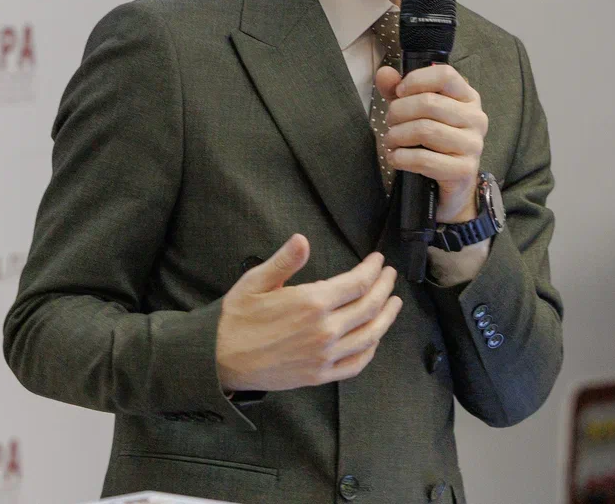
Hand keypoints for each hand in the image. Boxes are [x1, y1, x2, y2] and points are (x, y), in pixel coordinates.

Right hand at [215, 235, 402, 392]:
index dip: (373, 269)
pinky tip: (373, 339)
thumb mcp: (255, 281)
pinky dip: (370, 350)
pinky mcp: (320, 375)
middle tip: (390, 276)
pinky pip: (356, 364)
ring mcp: (325, 355)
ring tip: (394, 304)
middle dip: (385, 288)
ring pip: (370, 336)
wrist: (220, 359)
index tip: (379, 261)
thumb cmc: (236, 318)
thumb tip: (303, 239)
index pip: (357, 283)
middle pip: (369, 307)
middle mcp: (324, 330)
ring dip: (386, 318)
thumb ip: (284, 261)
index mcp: (311, 302)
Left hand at [375, 63, 487, 222]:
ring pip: (424, 130)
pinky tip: (396, 159)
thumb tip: (384, 73)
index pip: (444, 75)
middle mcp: (476, 118)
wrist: (449, 185)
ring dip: (397, 136)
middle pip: (428, 102)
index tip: (399, 93)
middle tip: (390, 124)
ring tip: (391, 142)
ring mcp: (473, 145)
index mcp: (467, 97)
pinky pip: (424, 159)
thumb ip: (399, 91)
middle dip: (398, 112)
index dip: (415, 80)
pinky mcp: (464, 169)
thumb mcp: (415, 112)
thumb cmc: (432, 143)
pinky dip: (401, 158)